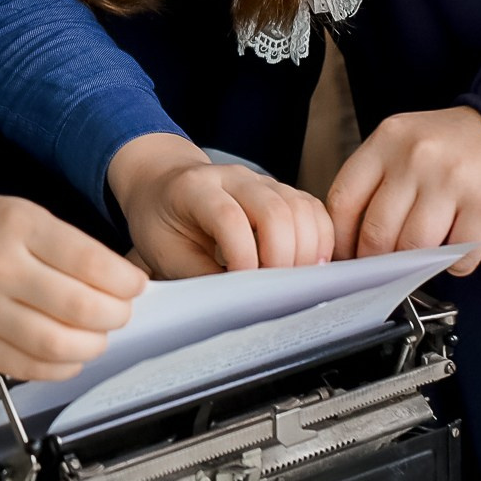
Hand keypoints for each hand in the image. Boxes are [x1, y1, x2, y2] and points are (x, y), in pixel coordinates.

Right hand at [0, 165, 143, 380]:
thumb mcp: (16, 210)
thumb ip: (64, 244)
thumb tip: (118, 283)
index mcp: (15, 226)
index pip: (90, 262)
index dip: (125, 281)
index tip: (135, 285)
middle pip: (80, 308)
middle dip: (115, 315)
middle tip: (120, 311)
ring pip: (59, 346)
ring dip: (93, 345)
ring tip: (96, 334)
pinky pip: (30, 368)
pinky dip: (61, 367)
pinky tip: (68, 353)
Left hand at [108, 132, 333, 277]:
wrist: (162, 185)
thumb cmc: (161, 221)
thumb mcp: (165, 253)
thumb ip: (201, 276)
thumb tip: (240, 304)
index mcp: (194, 188)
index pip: (229, 217)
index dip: (243, 256)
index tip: (247, 287)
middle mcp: (232, 177)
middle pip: (274, 210)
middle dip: (282, 258)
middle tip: (275, 291)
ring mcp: (261, 180)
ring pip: (301, 208)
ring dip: (306, 250)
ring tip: (293, 283)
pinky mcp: (281, 190)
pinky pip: (313, 209)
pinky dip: (320, 239)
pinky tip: (308, 265)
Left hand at [327, 105, 480, 274]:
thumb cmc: (446, 148)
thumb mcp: (400, 145)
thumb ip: (373, 182)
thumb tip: (346, 239)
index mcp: (387, 141)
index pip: (344, 201)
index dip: (340, 238)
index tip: (345, 254)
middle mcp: (417, 158)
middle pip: (377, 232)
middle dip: (375, 259)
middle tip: (381, 265)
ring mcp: (452, 182)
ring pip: (414, 248)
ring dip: (414, 263)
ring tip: (419, 254)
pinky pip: (456, 258)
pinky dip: (451, 265)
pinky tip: (453, 248)